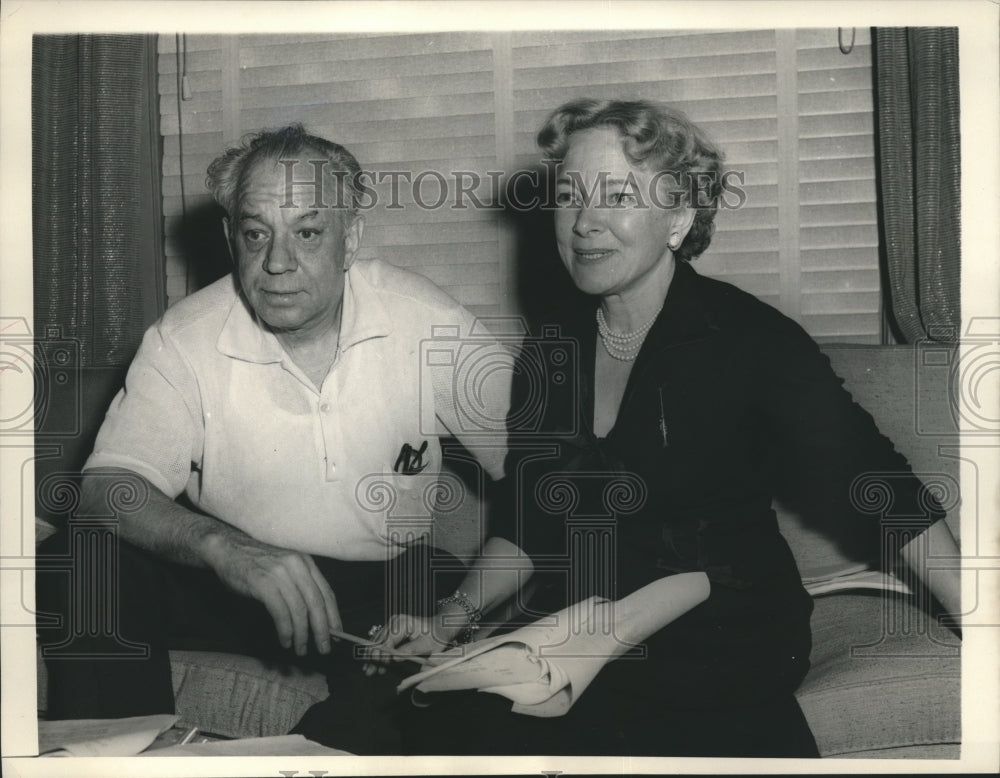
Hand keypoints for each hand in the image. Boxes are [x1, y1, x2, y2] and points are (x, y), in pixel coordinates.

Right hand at [202, 532, 340, 655]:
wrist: (227, 548)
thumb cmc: (256, 561)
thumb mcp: (285, 565)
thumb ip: (301, 583)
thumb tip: (316, 615)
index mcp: (306, 562)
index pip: (327, 592)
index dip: (333, 615)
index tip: (337, 633)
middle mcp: (297, 566)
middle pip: (316, 603)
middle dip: (322, 630)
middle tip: (324, 648)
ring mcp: (280, 574)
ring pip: (299, 610)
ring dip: (302, 634)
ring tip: (301, 649)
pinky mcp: (264, 583)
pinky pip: (280, 612)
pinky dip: (285, 630)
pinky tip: (285, 640)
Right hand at [362, 613, 456, 675]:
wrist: (439, 628)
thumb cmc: (435, 637)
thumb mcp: (426, 645)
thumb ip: (409, 651)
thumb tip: (394, 658)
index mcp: (403, 624)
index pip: (388, 640)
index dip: (382, 654)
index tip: (379, 666)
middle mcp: (395, 622)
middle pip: (380, 641)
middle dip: (373, 657)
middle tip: (369, 672)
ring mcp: (392, 625)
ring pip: (378, 642)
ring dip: (373, 657)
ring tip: (368, 671)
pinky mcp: (392, 630)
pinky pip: (382, 641)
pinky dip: (377, 653)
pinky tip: (373, 663)